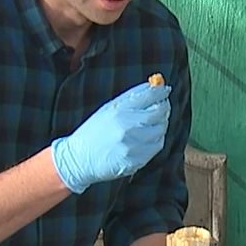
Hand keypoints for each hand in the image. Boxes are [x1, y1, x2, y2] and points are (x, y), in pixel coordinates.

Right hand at [51, 80, 170, 193]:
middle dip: (164, 108)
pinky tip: (148, 137)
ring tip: (153, 123)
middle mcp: (128, 127)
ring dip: (161, 124)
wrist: (80, 159)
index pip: (149, 96)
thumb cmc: (93, 132)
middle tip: (163, 106)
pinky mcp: (136, 160)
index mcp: (120, 110)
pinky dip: (155, 140)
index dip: (161, 92)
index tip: (165, 90)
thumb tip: (152, 86)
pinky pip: (156, 147)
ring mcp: (133, 145)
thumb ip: (130, 97)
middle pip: (158, 113)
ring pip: (160, 131)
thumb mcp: (108, 109)